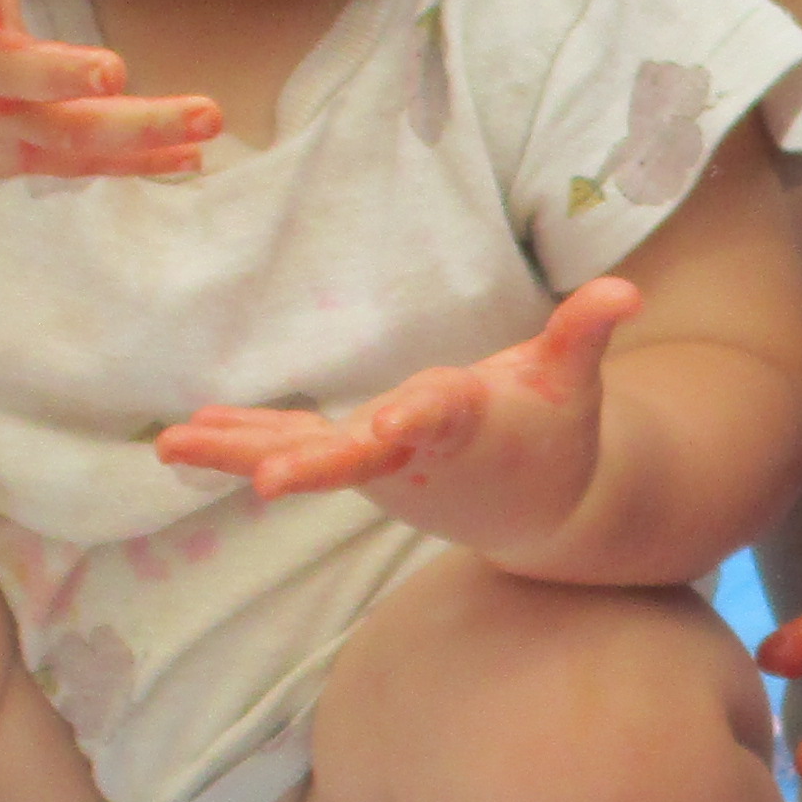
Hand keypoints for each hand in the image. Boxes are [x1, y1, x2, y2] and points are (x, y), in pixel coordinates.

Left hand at [156, 276, 636, 551]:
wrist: (541, 510)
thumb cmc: (556, 429)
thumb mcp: (576, 378)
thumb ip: (587, 331)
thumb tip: (628, 291)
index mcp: (472, 425)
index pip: (444, 415)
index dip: (421, 414)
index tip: (395, 420)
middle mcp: (417, 454)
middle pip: (361, 458)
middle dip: (314, 465)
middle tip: (268, 482)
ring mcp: (380, 465)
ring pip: (305, 456)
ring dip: (239, 451)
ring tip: (173, 444)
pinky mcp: (358, 462)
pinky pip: (292, 451)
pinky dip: (241, 442)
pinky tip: (185, 435)